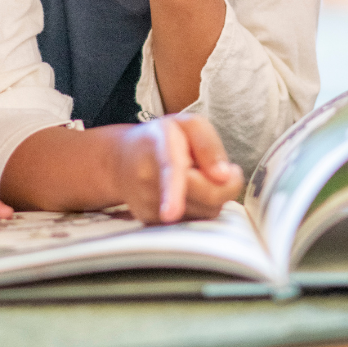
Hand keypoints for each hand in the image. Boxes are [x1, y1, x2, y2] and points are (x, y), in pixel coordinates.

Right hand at [114, 115, 242, 223]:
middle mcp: (148, 176)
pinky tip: (185, 193)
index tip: (171, 214)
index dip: (173, 191)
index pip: (170, 168)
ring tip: (196, 177)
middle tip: (225, 170)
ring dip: (212, 196)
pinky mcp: (151, 221)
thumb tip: (224, 177)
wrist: (121, 161)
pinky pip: (194, 221)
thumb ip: (209, 145)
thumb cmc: (163, 139)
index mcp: (160, 143)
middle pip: (206, 195)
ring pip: (205, 211)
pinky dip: (199, 208)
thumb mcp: (189, 126)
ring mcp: (146, 202)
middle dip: (226, 186)